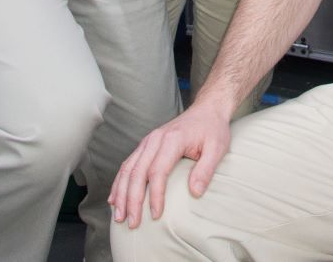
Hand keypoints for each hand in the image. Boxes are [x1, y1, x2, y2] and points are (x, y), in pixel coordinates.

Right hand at [108, 101, 234, 227]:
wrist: (206, 110)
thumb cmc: (212, 129)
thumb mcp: (218, 148)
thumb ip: (206, 170)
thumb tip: (195, 193)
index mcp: (172, 139)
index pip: (158, 171)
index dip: (155, 195)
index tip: (156, 215)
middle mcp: (155, 139)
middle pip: (137, 172)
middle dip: (132, 200)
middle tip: (132, 223)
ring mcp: (147, 142)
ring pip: (127, 169)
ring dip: (121, 194)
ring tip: (119, 216)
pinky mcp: (145, 146)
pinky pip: (127, 165)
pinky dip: (119, 183)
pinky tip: (115, 198)